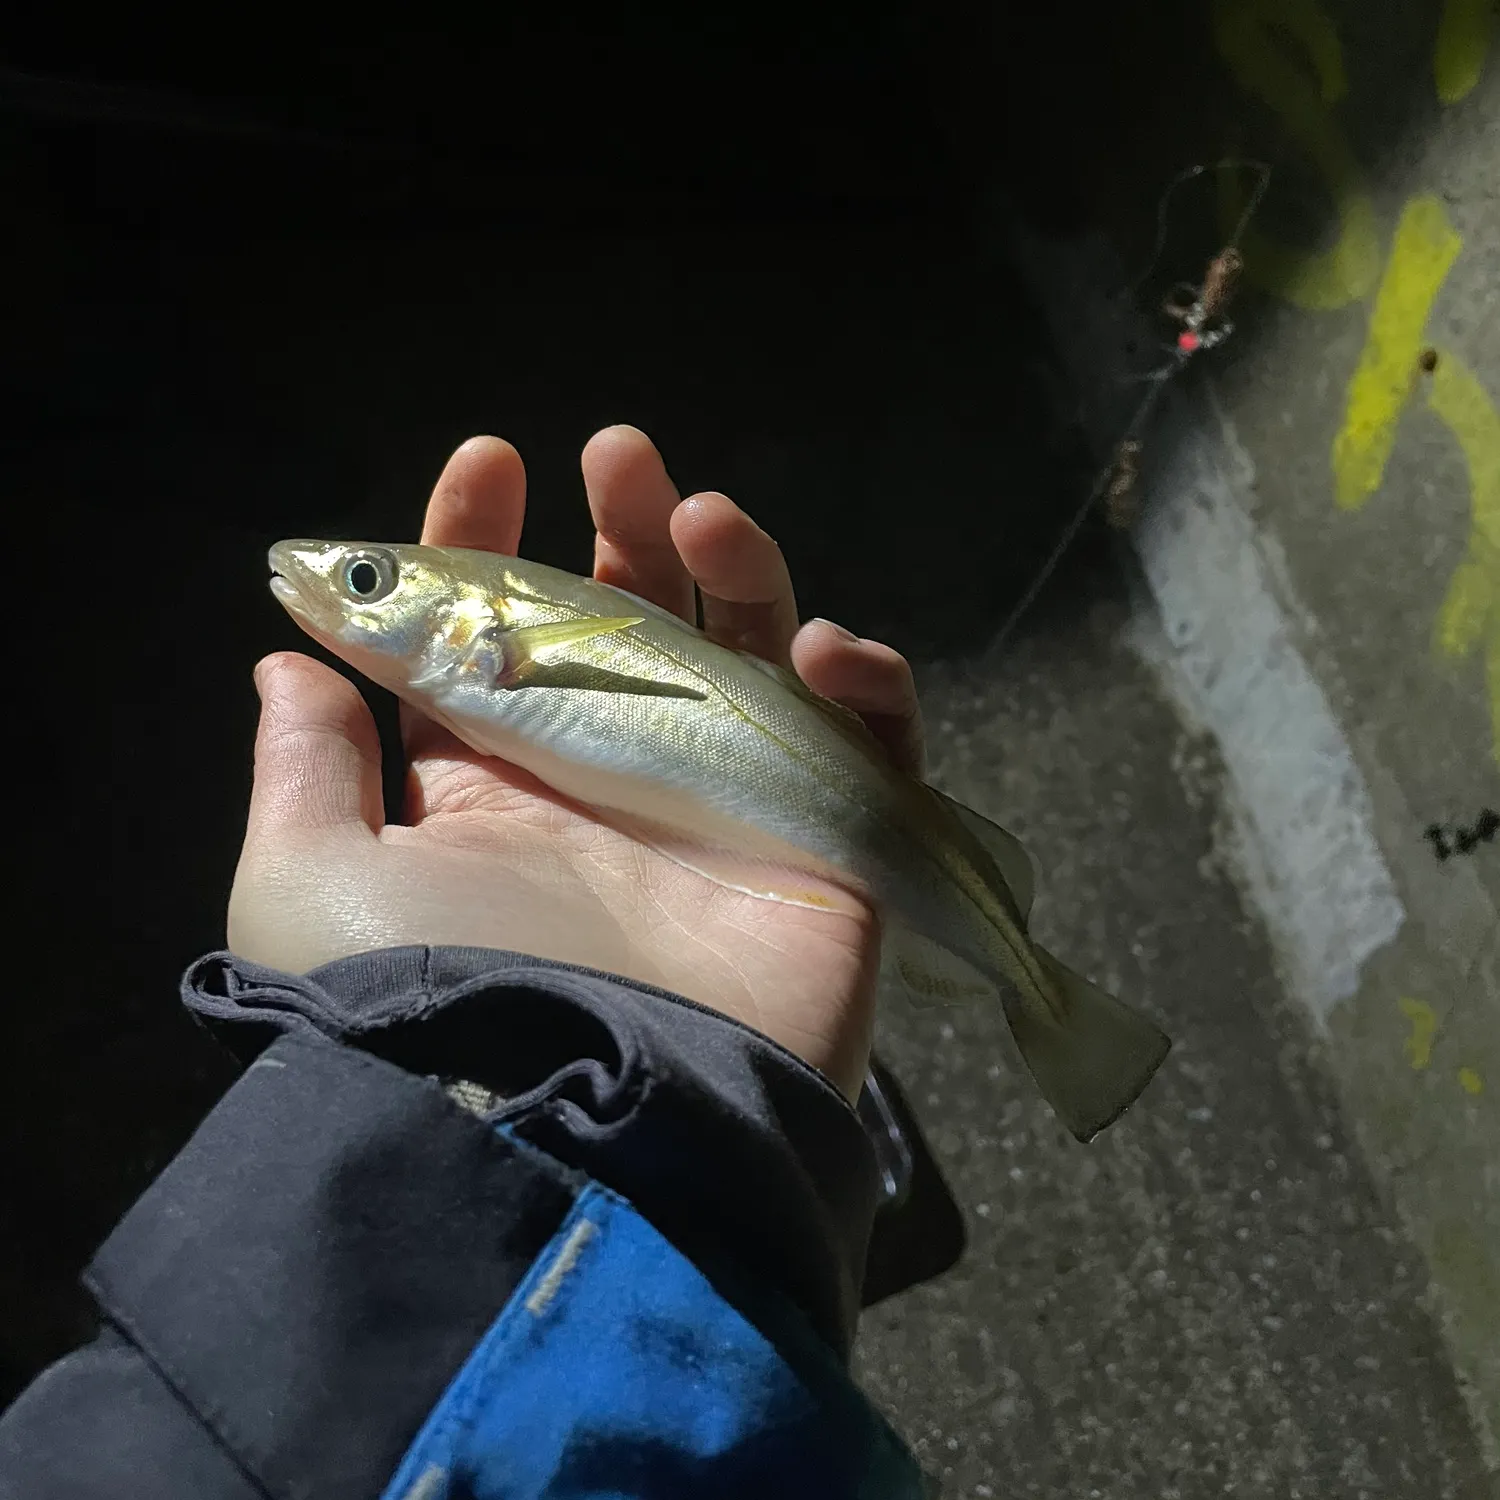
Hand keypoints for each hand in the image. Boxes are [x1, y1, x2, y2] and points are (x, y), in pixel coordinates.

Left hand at [228, 428, 923, 1097]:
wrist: (577, 1126)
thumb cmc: (434, 1001)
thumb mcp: (313, 883)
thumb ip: (304, 769)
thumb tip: (289, 664)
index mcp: (502, 783)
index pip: (503, 637)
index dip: (490, 542)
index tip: (488, 462)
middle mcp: (616, 785)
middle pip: (640, 625)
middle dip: (628, 530)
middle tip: (620, 456)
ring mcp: (728, 810)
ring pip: (758, 658)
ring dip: (744, 572)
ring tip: (705, 516)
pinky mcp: (829, 848)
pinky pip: (875, 748)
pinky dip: (869, 687)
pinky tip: (827, 653)